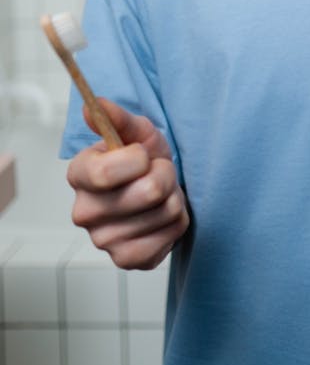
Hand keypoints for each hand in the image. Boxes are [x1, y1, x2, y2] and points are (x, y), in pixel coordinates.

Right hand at [67, 98, 189, 269]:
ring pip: (162, 213)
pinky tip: (163, 218)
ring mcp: (103, 240)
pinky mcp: (126, 260)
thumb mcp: (137, 131)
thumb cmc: (145, 159)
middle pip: (145, 193)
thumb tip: (93, 104)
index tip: (144, 154)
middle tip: (159, 173)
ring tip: (162, 195)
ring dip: (173, 199)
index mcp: (79, 174)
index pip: (103, 173)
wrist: (161, 188)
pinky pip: (165, 240)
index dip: (136, 160)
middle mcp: (83, 211)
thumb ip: (117, 117)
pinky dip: (175, 225)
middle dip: (165, 176)